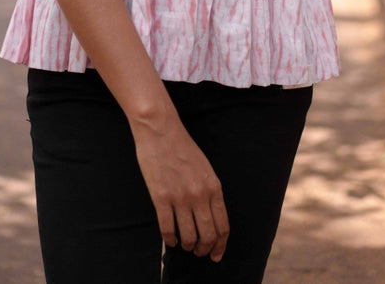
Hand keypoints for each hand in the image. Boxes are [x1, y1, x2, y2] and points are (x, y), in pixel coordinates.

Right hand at [132, 113, 228, 261]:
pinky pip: (168, 229)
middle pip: (208, 235)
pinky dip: (170, 240)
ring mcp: (180, 197)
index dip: (221, 244)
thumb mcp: (205, 168)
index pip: (223, 225)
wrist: (161, 131)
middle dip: (205, 249)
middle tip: (199, 252)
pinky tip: (170, 240)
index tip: (216, 254)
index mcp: (214, 186)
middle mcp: (200, 195)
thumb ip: (209, 191)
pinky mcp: (161, 198)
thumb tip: (209, 216)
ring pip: (188, 237)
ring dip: (187, 246)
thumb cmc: (182, 147)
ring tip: (185, 245)